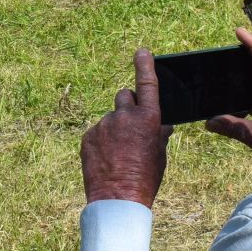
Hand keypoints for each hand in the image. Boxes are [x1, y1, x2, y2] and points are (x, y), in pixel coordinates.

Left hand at [80, 49, 172, 206]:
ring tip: (119, 154)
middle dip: (129, 106)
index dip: (145, 65)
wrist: (118, 199)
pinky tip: (107, 160)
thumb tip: (163, 125)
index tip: (142, 52)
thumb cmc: (145, 178)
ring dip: (115, 129)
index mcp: (147, 118)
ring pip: (111, 119)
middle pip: (125, 96)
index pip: (147, 83)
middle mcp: (124, 116)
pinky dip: (102, 142)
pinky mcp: (88, 135)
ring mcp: (103, 125)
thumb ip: (159, 134)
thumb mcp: (159, 155)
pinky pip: (97, 132)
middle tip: (131, 128)